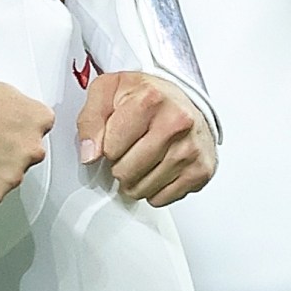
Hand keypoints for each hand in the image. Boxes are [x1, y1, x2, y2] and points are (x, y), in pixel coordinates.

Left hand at [78, 71, 216, 205]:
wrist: (184, 101)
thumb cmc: (146, 97)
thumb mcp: (109, 91)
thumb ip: (90, 119)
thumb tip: (89, 155)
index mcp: (151, 99)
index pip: (110, 147)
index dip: (107, 145)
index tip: (117, 135)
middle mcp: (177, 123)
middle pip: (125, 172)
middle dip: (120, 165)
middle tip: (130, 149)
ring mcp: (191, 149)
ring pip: (142, 189)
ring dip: (135, 180)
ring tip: (143, 158)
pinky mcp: (201, 171)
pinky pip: (161, 199)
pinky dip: (154, 189)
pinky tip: (158, 168)